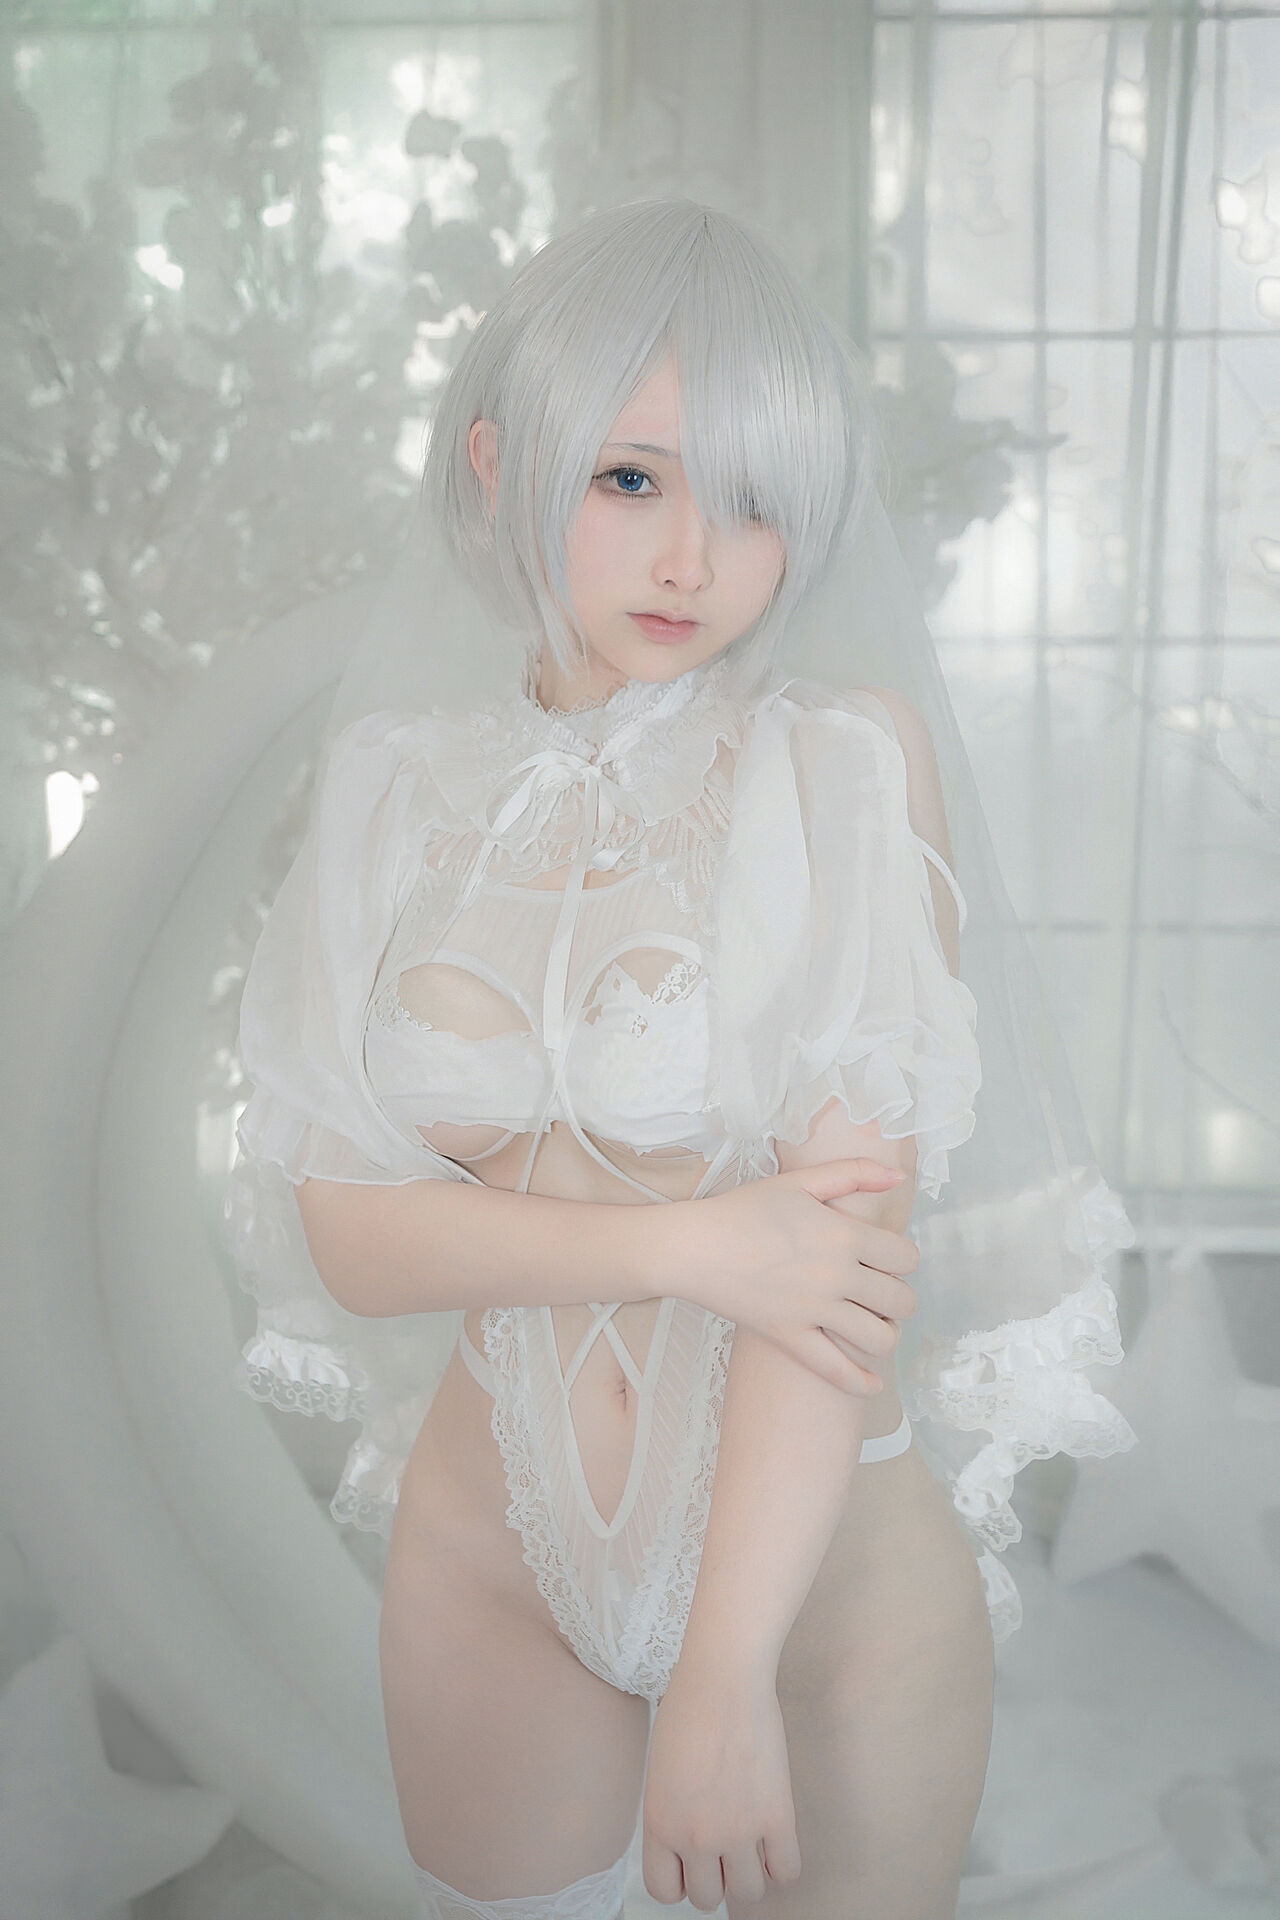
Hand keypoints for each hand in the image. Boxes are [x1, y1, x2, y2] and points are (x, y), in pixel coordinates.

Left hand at [642, 1664, 801, 1910]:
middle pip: (708, 1899)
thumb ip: (671, 1815)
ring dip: (750, 1873)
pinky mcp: (776, 1816)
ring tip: (752, 1841)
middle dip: (717, 1877)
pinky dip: (782, 1863)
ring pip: (748, 1894)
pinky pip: (786, 1872)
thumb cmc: (688, 1710)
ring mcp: (737, 1831)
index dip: (682, 1879)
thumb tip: (691, 1848)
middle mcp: (695, 1836)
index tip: (693, 1859)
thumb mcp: (661, 1772)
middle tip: (725, 1845)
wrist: (724, 1677)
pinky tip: (776, 1838)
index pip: (665, 1892)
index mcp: (659, 1824)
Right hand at [671, 1159, 919, 1394]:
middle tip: (881, 1294)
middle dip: (900, 1298)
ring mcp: (814, 1311)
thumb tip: (897, 1177)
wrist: (694, 1247)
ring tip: (872, 1325)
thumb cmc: (742, 1210)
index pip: (906, 1258)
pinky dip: (860, 1382)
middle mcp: (837, 1276)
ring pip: (879, 1338)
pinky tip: (871, 1384)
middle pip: (900, 1300)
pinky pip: (836, 1370)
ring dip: (885, 1334)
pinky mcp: (790, 1337)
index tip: (887, 1260)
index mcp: (844, 1235)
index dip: (903, 1259)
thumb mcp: (798, 1181)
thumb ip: (852, 1173)